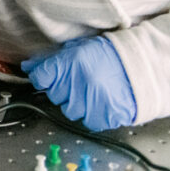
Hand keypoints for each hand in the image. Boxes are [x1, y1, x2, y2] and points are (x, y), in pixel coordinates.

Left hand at [21, 35, 136, 130]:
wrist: (141, 67)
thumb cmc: (109, 56)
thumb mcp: (77, 48)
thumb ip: (51, 59)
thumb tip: (29, 67)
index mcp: (71, 62)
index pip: (41, 77)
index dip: (42, 78)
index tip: (46, 77)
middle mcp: (79, 82)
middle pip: (54, 95)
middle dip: (61, 89)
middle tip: (76, 82)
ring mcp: (93, 101)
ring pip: (69, 110)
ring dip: (75, 103)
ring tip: (89, 92)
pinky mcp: (105, 116)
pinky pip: (88, 122)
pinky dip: (91, 115)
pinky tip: (98, 103)